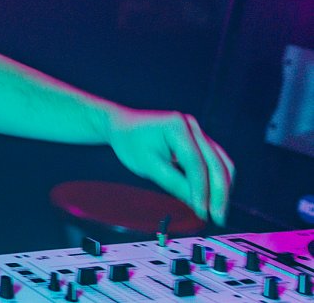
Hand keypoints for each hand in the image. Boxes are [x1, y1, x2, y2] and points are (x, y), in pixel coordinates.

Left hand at [107, 107, 234, 224]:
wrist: (123, 125)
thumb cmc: (130, 143)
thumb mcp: (147, 165)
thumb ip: (173, 183)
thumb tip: (197, 205)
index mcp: (177, 126)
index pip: (197, 164)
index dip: (202, 191)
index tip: (202, 212)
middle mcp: (192, 126)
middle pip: (217, 163)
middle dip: (219, 194)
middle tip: (218, 218)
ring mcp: (198, 132)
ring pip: (222, 163)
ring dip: (223, 189)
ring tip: (218, 212)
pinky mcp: (200, 140)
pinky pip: (216, 162)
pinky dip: (216, 181)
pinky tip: (213, 199)